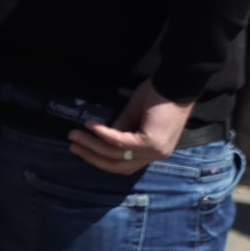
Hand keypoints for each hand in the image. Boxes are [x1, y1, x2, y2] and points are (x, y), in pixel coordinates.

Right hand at [68, 80, 194, 175]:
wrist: (176, 84)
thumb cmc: (158, 96)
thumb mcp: (134, 116)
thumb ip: (121, 129)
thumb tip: (100, 138)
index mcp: (153, 151)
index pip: (123, 164)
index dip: (100, 159)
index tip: (82, 149)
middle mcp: (155, 155)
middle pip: (118, 166)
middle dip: (92, 157)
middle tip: (72, 146)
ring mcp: (154, 151)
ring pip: (116, 154)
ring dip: (91, 145)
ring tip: (74, 135)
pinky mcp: (151, 142)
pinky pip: (120, 141)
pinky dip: (103, 134)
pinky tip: (90, 126)